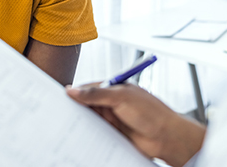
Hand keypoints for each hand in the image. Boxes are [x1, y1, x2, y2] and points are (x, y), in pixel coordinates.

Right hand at [66, 83, 205, 166]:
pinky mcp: (114, 133)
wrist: (166, 137)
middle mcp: (113, 102)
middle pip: (88, 104)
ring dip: (82, 122)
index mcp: (115, 88)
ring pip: (91, 118)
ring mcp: (114, 118)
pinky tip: (81, 136)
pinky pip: (97, 132)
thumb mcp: (121, 98)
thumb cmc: (151, 113)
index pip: (89, 88)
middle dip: (76, 108)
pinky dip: (89, 134)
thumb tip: (73, 90)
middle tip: (60, 113)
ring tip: (67, 126)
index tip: (60, 97)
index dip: (75, 92)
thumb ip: (96, 94)